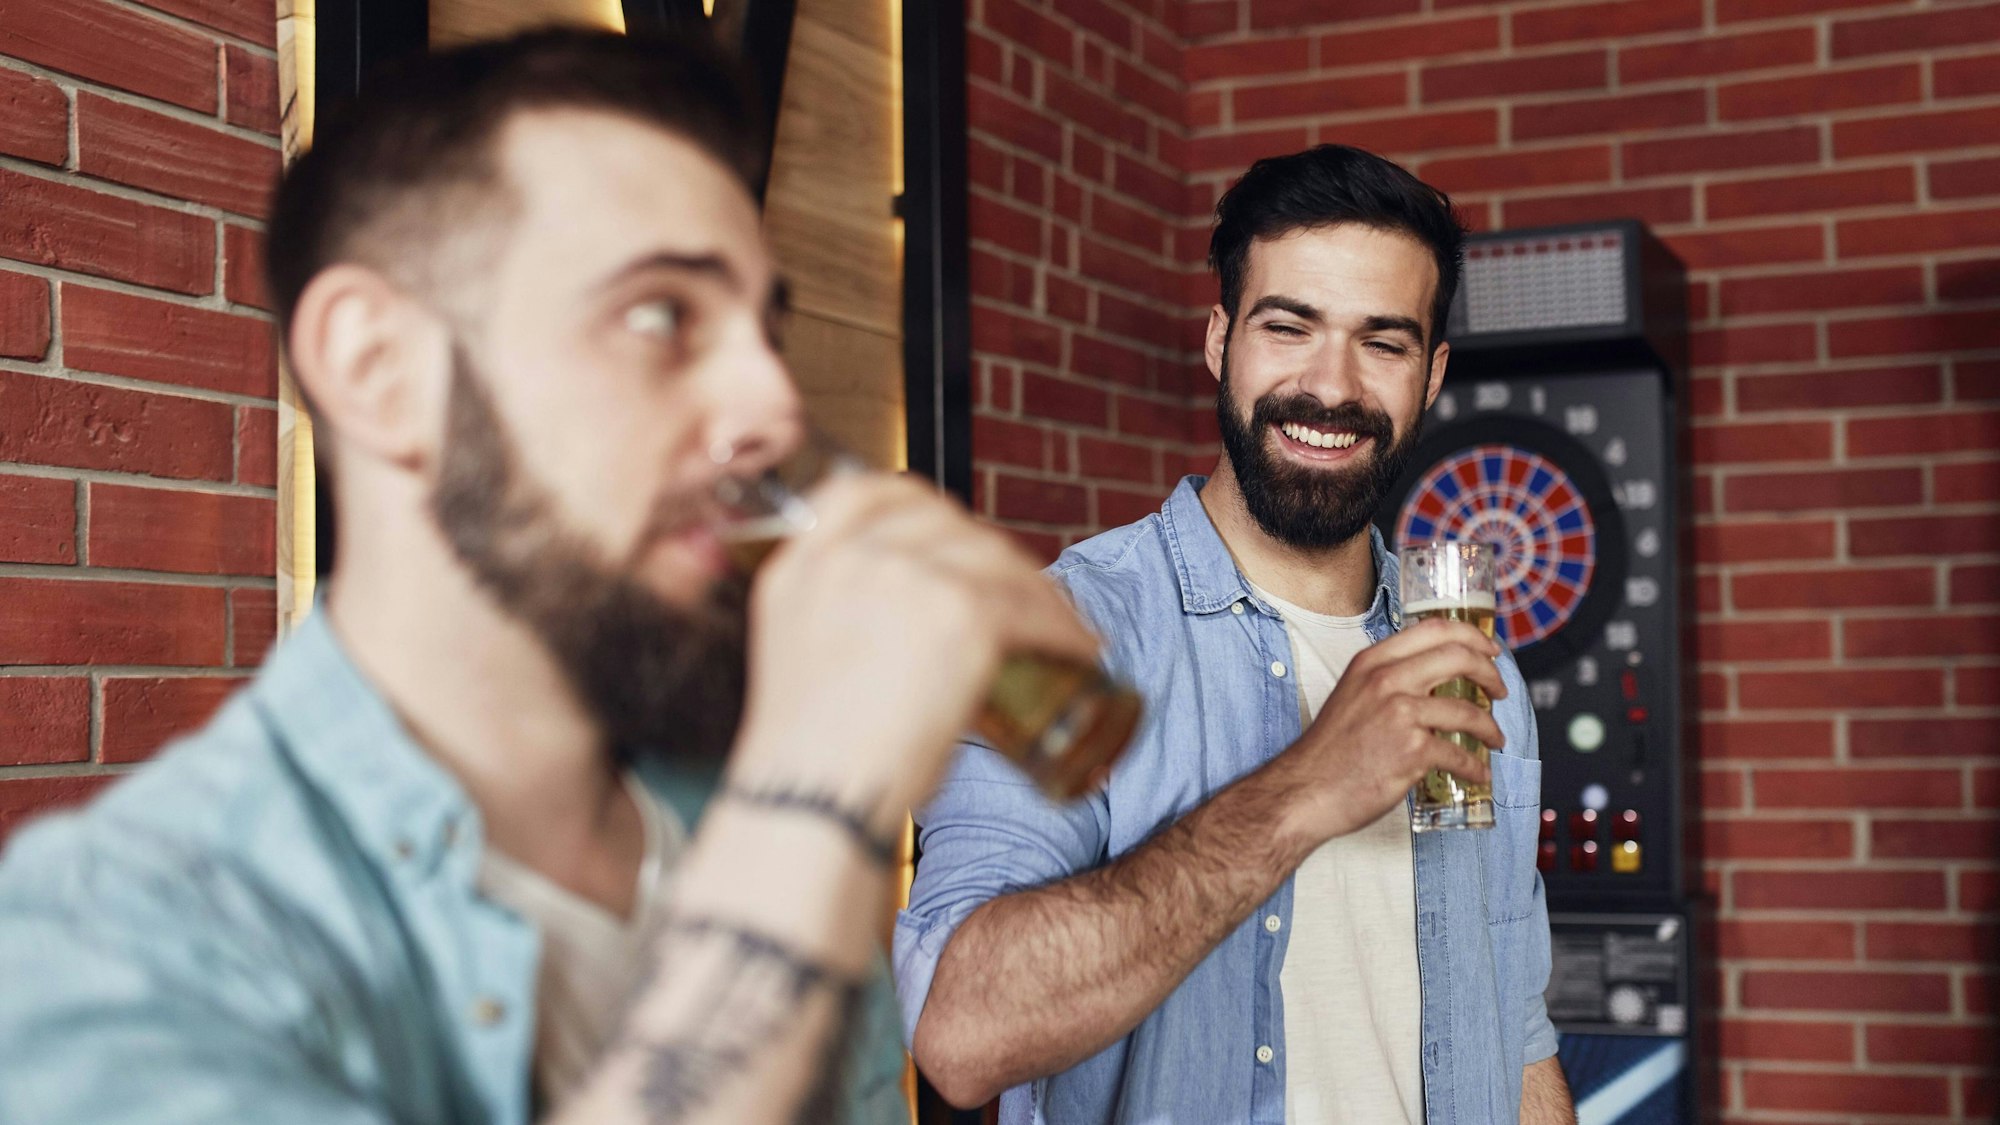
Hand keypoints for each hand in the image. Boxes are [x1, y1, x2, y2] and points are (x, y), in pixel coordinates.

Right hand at [726, 473, 1101, 826]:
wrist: (812, 806)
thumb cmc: (811, 769)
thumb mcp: (806, 669)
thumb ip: (842, 634)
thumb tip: (900, 647)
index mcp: (801, 566)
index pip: (863, 494)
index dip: (919, 508)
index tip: (953, 536)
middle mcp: (849, 555)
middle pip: (944, 523)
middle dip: (993, 555)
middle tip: (1024, 596)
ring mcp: (906, 576)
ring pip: (996, 560)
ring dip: (1038, 592)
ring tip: (1061, 629)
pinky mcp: (960, 611)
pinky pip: (1030, 607)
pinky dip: (1062, 629)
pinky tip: (1078, 651)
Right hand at [1264, 616, 1505, 848]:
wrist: (1305, 790)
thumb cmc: (1329, 750)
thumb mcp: (1352, 695)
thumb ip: (1388, 681)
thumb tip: (1432, 681)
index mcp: (1372, 662)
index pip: (1434, 629)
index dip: (1471, 636)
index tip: (1489, 650)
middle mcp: (1386, 680)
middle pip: (1459, 658)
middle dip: (1491, 674)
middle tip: (1499, 691)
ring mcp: (1400, 714)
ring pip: (1467, 710)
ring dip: (1490, 727)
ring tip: (1494, 739)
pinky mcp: (1411, 751)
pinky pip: (1459, 755)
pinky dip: (1476, 767)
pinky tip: (1478, 773)